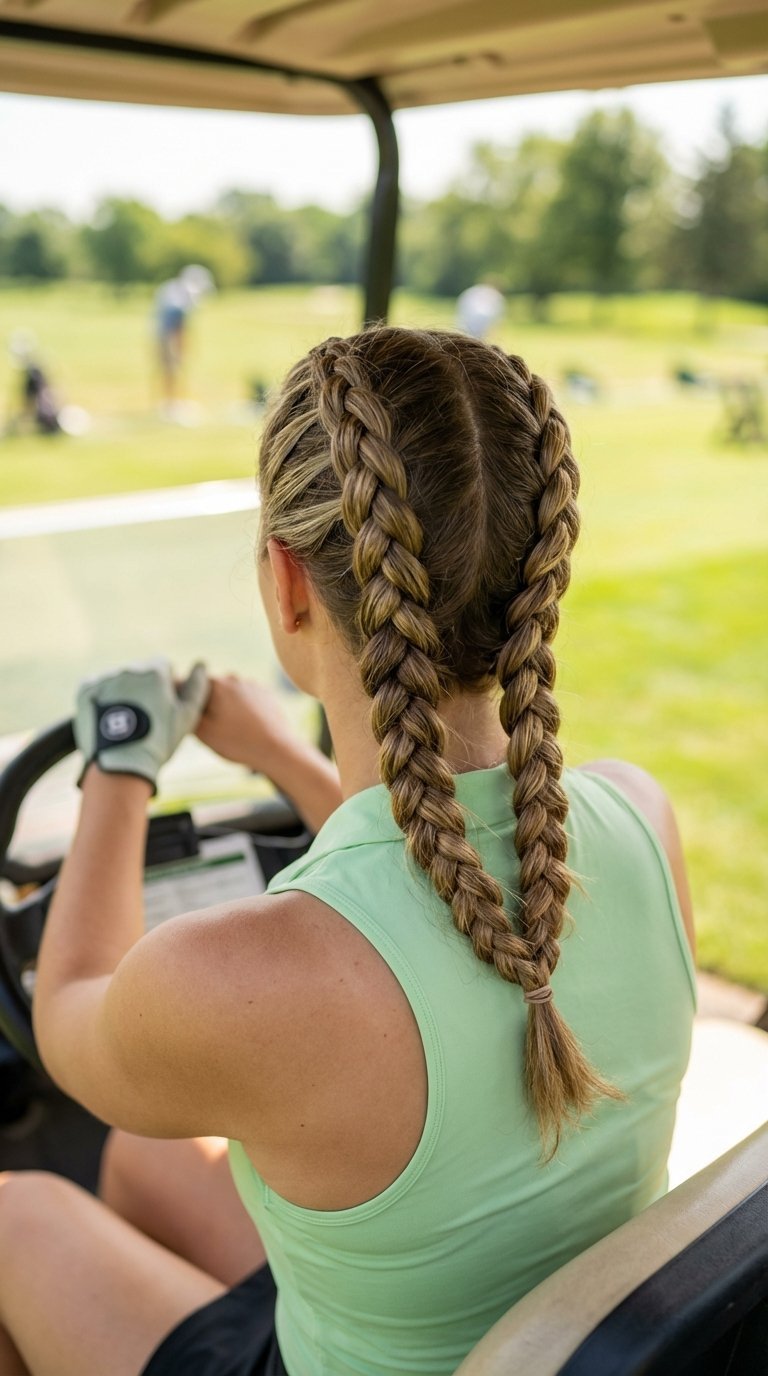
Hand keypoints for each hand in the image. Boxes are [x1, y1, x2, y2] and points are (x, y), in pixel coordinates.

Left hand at [75, 658, 208, 791]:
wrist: (119, 765)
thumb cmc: (159, 742)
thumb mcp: (186, 716)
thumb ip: (196, 687)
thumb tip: (201, 665)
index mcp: (154, 671)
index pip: (164, 667)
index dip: (166, 687)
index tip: (163, 708)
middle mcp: (129, 669)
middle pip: (140, 673)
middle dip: (144, 688)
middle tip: (144, 718)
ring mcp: (105, 678)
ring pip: (119, 680)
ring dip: (124, 693)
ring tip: (125, 723)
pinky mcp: (85, 690)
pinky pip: (98, 688)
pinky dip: (103, 699)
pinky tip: (109, 719)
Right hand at [194, 676, 290, 773]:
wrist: (277, 749)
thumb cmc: (237, 741)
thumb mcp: (202, 732)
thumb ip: (187, 712)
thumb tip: (179, 700)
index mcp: (215, 683)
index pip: (188, 686)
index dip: (185, 702)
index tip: (192, 719)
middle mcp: (233, 678)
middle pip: (210, 691)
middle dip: (207, 706)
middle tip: (213, 729)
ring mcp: (251, 684)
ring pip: (229, 696)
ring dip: (226, 708)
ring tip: (232, 731)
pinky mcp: (266, 694)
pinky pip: (246, 700)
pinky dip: (243, 710)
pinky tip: (246, 727)